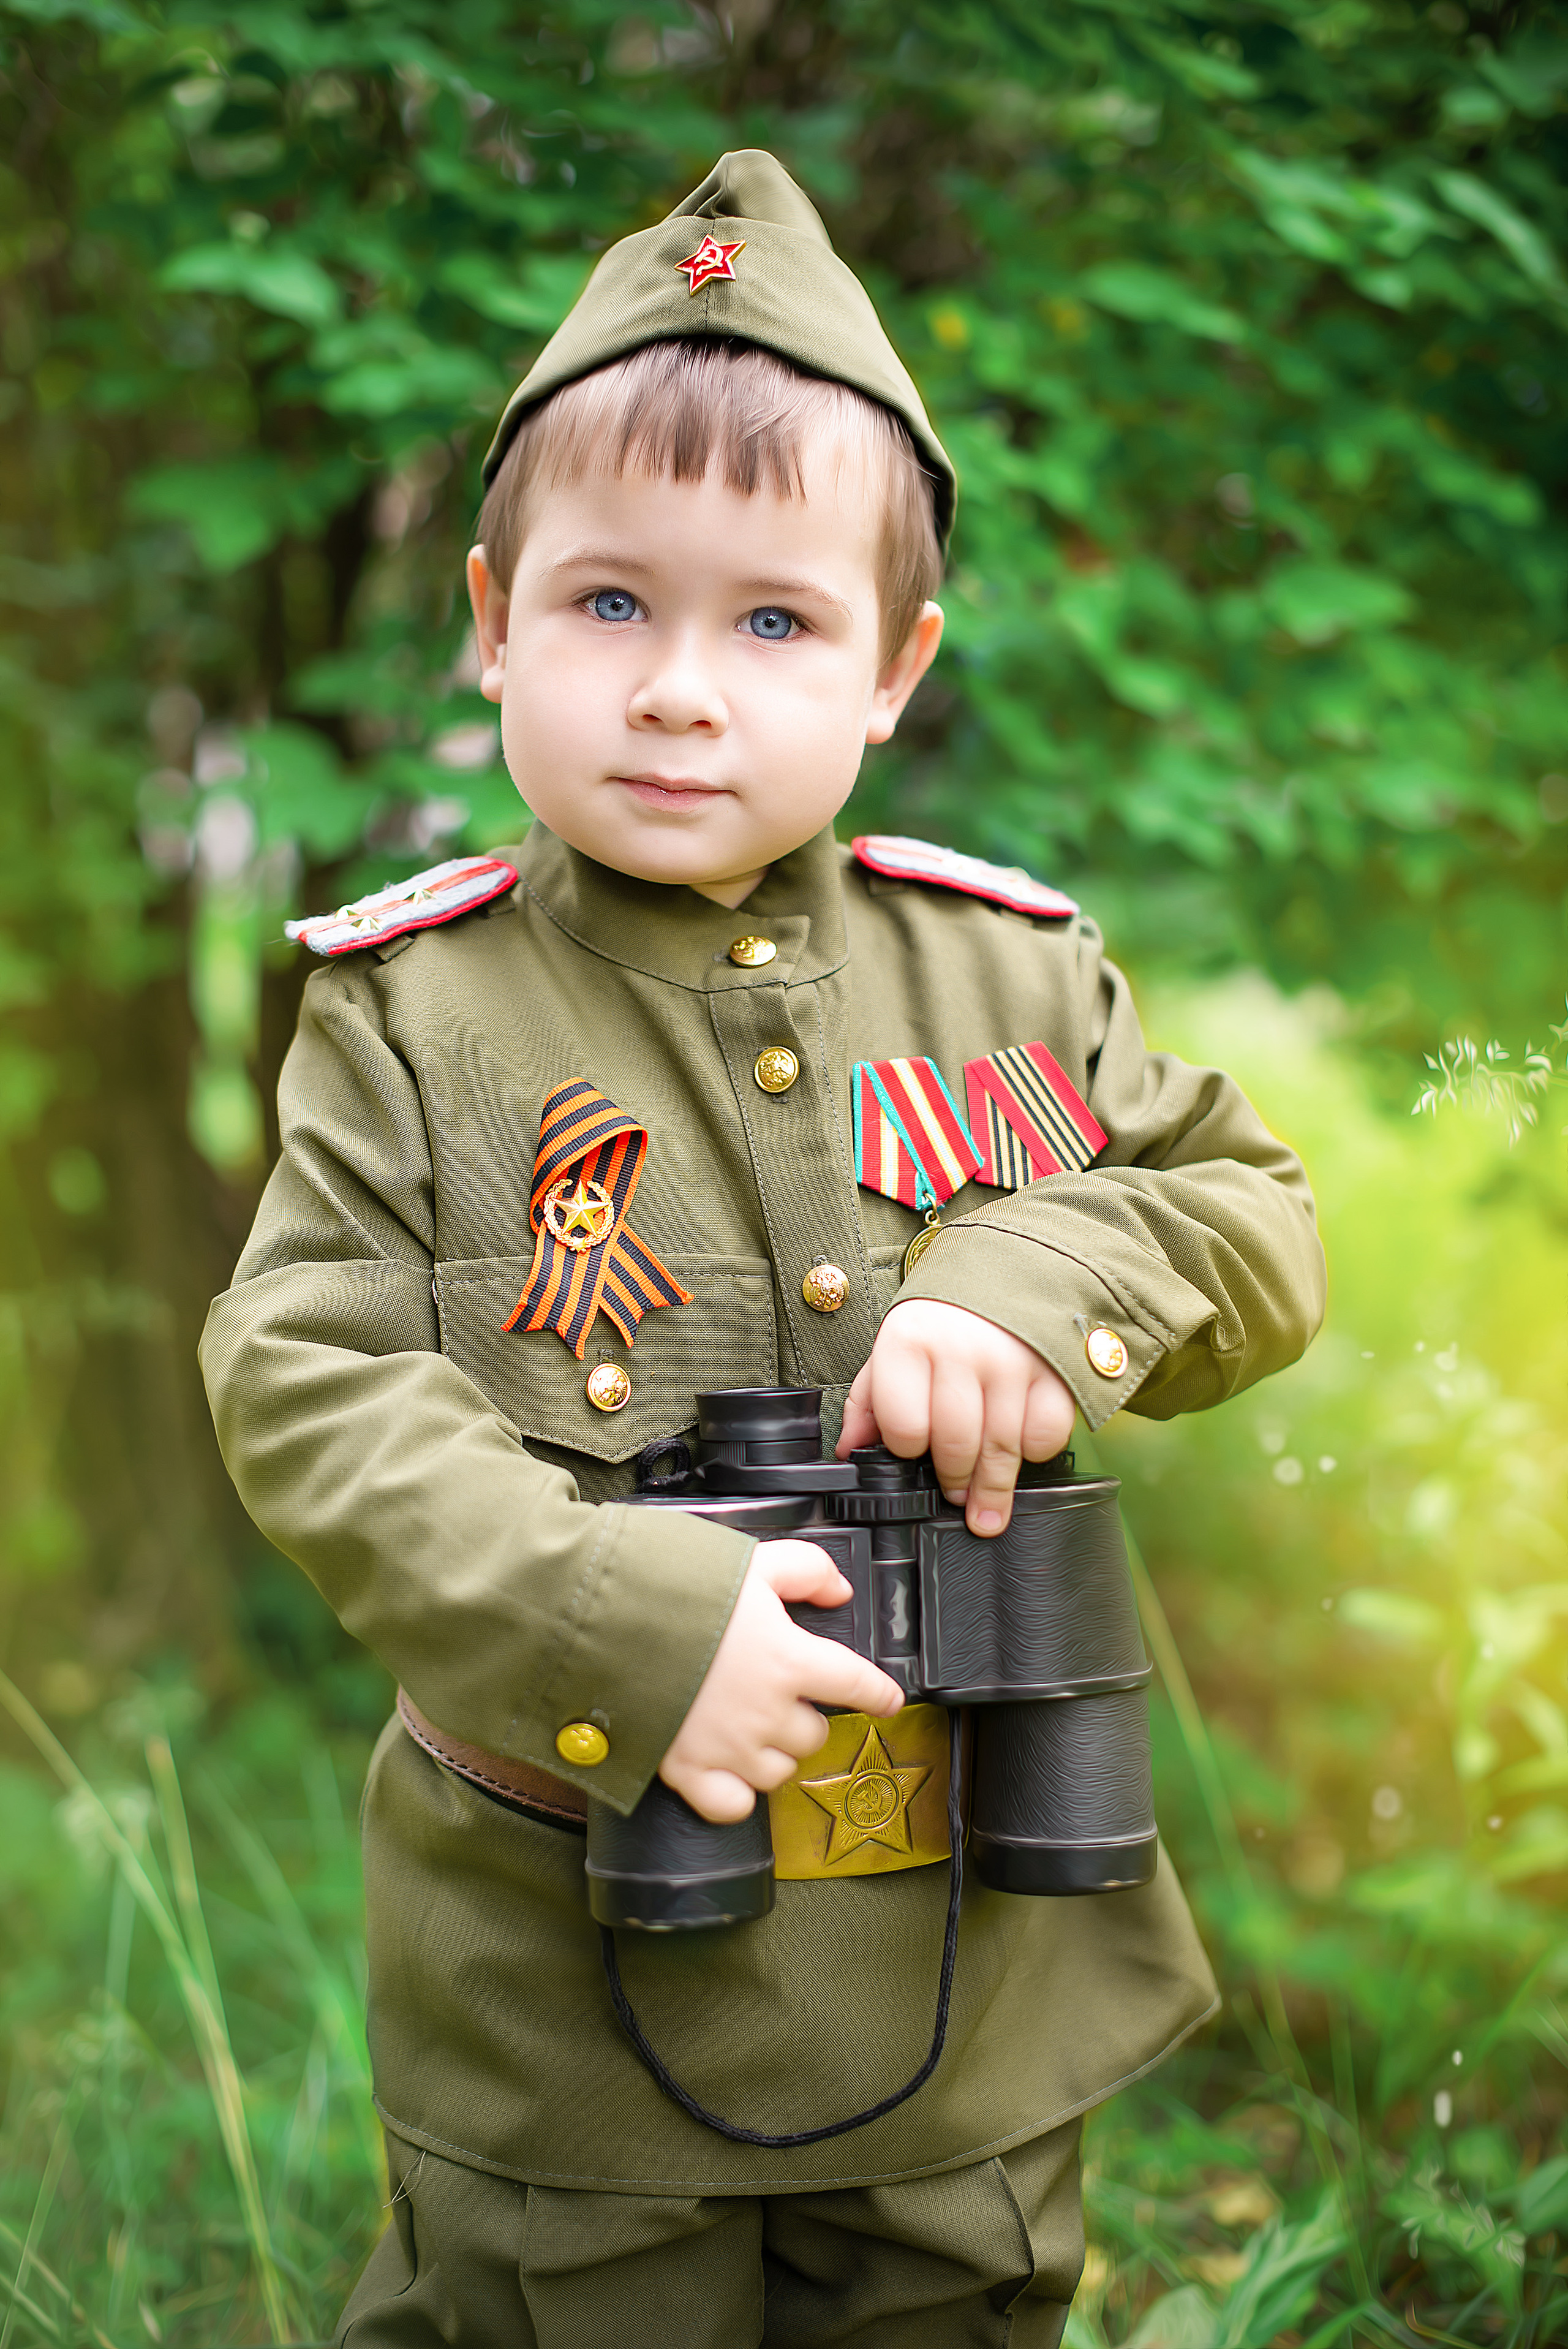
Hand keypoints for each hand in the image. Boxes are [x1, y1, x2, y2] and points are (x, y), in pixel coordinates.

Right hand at [659, 1540, 902, 1822]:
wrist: (606, 1622)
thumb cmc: (677, 1589)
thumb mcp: (753, 1561)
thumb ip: (805, 1570)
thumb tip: (839, 1591)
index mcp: (789, 1659)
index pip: (856, 1684)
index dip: (878, 1693)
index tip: (887, 1699)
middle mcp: (768, 1712)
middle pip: (814, 1733)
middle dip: (804, 1714)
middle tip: (777, 1691)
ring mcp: (730, 1748)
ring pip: (779, 1770)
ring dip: (773, 1751)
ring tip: (749, 1723)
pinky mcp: (690, 1771)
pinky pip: (733, 1805)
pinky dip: (737, 1793)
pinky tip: (729, 1768)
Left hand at [837, 1299, 1075, 1536]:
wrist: (1004, 1267)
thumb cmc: (941, 1319)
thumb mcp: (894, 1348)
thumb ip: (869, 1400)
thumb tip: (850, 1450)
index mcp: (910, 1341)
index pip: (903, 1428)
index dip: (906, 1450)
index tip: (913, 1454)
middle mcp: (962, 1349)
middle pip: (956, 1445)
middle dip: (953, 1482)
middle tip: (954, 1495)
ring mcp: (1012, 1360)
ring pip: (1001, 1449)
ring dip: (992, 1488)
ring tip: (984, 1507)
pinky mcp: (1054, 1370)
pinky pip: (1046, 1435)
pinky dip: (1035, 1452)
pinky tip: (1021, 1449)